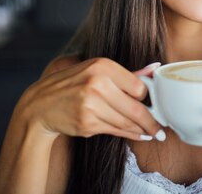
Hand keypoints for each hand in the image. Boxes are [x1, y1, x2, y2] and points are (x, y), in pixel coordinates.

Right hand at [15, 57, 162, 141]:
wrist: (40, 104)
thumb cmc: (72, 84)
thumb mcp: (96, 70)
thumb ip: (127, 73)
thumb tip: (155, 68)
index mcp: (102, 66)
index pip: (138, 86)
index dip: (148, 98)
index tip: (157, 104)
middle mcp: (96, 84)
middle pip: (136, 108)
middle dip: (152, 121)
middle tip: (161, 128)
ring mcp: (90, 105)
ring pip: (127, 122)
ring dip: (141, 130)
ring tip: (151, 133)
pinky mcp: (86, 124)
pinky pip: (115, 130)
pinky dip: (128, 134)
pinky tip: (136, 134)